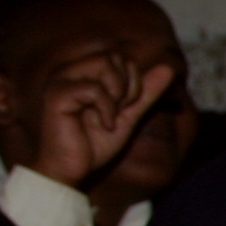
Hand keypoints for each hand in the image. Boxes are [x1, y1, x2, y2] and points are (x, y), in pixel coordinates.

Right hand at [28, 52, 178, 188]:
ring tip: (108, 116)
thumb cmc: (94, 144)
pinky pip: (94, 88)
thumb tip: (169, 68)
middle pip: (114, 56)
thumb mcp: (129, 115)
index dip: (133, 82)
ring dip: (117, 94)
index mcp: (83, 73)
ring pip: (104, 64)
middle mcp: (69, 72)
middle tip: (118, 111)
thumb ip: (145, 92)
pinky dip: (107, 109)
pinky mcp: (56, 94)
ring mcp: (60, 81)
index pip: (120, 58)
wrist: (72, 168)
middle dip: (127, 86)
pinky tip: (102, 125)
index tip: (124, 107)